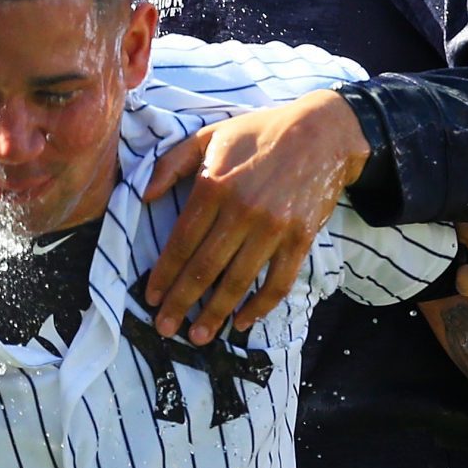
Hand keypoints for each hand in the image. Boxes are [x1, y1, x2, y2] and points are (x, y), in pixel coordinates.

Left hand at [141, 91, 370, 344]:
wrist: (322, 132)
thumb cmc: (259, 133)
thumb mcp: (209, 135)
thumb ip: (171, 163)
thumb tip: (144, 197)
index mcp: (214, 186)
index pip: (182, 242)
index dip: (164, 274)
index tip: (151, 298)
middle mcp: (241, 211)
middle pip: (204, 269)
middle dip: (181, 303)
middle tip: (165, 328)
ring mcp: (273, 228)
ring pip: (237, 281)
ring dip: (215, 314)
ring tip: (198, 336)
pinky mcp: (300, 239)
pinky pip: (277, 282)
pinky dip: (259, 307)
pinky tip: (242, 321)